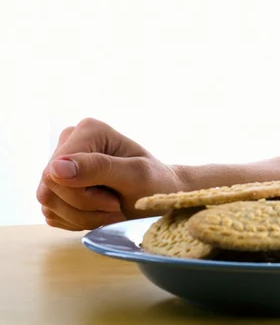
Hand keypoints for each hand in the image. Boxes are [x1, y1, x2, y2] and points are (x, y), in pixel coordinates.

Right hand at [36, 118, 182, 230]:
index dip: (82, 195)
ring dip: (83, 217)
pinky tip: (100, 213)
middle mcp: (69, 142)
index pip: (56, 172)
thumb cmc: (154, 184)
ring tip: (111, 210)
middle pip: (49, 189)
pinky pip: (52, 214)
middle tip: (115, 206)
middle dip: (84, 208)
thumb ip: (98, 168)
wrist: (159, 197)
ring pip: (48, 204)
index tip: (115, 200)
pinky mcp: (58, 188)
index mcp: (88, 130)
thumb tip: (55, 168)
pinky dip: (77, 221)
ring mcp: (61, 166)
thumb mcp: (134, 175)